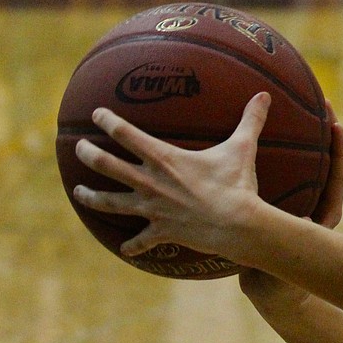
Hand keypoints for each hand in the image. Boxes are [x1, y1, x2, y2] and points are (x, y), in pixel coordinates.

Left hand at [72, 92, 272, 259]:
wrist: (235, 225)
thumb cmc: (236, 184)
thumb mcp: (242, 147)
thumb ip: (251, 120)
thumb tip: (264, 95)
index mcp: (164, 159)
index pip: (126, 135)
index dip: (108, 122)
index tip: (96, 114)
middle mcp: (150, 183)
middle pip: (107, 166)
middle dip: (88, 155)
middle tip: (78, 147)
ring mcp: (151, 209)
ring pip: (110, 202)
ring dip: (91, 197)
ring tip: (79, 192)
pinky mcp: (160, 231)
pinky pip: (140, 240)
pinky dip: (132, 244)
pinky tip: (125, 247)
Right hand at [239, 111, 342, 312]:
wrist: (276, 295)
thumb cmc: (278, 283)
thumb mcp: (277, 269)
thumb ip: (283, 255)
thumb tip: (298, 230)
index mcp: (324, 215)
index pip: (337, 176)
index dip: (338, 151)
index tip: (336, 124)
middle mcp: (319, 205)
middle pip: (327, 161)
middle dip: (324, 129)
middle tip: (320, 100)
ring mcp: (307, 203)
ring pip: (313, 162)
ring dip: (307, 134)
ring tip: (299, 104)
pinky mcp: (293, 205)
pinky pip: (293, 170)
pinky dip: (284, 150)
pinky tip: (267, 133)